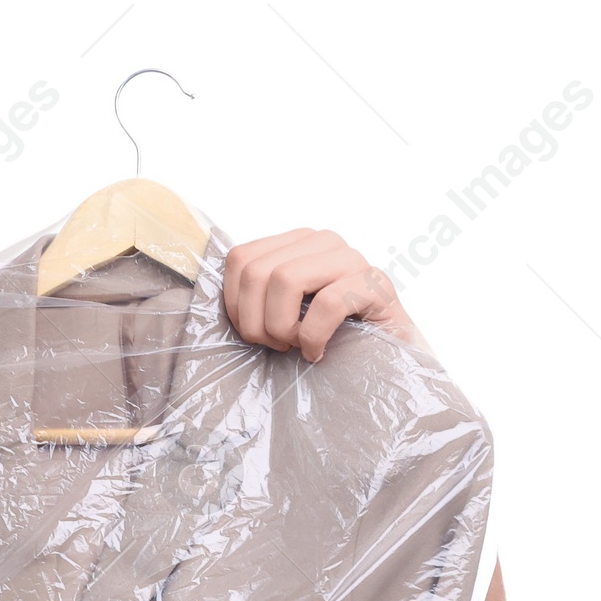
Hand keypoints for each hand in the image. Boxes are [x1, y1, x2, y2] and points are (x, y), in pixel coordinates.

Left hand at [224, 229, 413, 363]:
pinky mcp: (375, 282)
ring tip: (297, 346)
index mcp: (296, 242)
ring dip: (282, 327)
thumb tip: (210, 301)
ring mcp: (351, 258)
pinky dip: (313, 337)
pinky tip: (318, 353)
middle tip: (277, 346)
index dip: (236, 304)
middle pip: (256, 271)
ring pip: (285, 280)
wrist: (390, 359)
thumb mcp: (287, 313)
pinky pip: (326, 304)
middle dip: (256, 322)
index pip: (239, 258)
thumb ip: (257, 297)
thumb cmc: (330, 340)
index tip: (255, 334)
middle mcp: (323, 240)